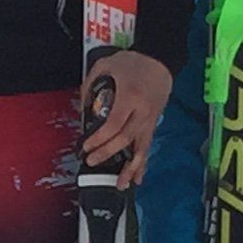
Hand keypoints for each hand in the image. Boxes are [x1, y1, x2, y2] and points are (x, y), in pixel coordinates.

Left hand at [81, 51, 172, 184]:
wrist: (159, 59)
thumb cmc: (132, 62)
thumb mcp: (105, 66)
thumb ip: (91, 87)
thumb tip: (83, 110)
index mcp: (130, 97)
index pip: (112, 126)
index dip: (98, 140)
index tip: (86, 146)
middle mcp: (142, 112)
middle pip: (124, 140)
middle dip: (107, 154)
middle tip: (92, 161)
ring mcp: (150, 120)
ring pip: (140, 149)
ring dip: (130, 168)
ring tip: (121, 184)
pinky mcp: (153, 124)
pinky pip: (147, 146)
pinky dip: (142, 163)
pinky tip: (138, 176)